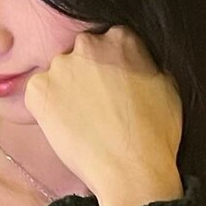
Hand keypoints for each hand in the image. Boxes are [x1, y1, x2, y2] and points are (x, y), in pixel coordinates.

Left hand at [24, 26, 183, 205]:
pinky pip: (38, 92)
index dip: (109, 66)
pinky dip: (46, 106)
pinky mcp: (38, 89)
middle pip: (81, 54)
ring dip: (66, 90)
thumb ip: (145, 60)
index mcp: (122, 36)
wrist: (131, 169)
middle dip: (86, 74)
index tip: (111, 85)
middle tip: (96, 104)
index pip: (108, 41)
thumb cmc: (156, 133)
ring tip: (82, 119)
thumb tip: (136, 58)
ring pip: (59, 74)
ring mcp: (60, 65)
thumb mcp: (167, 83)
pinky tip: (66, 125)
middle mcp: (88, 43)